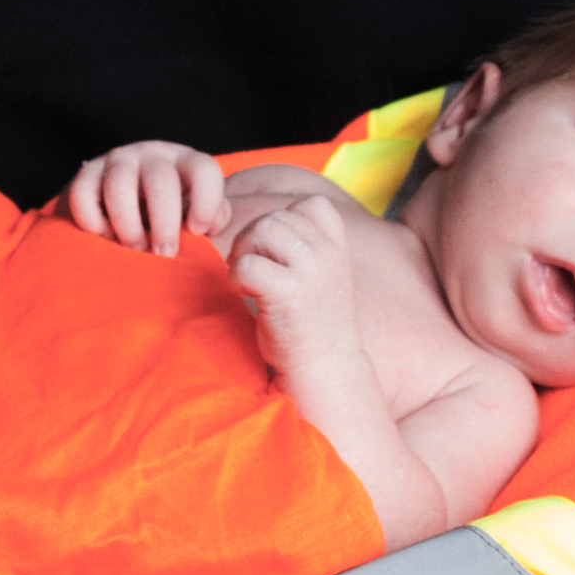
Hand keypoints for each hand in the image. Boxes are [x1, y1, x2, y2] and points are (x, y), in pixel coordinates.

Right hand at [65, 141, 229, 256]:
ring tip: (133, 250)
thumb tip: (211, 226)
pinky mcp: (87, 173)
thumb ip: (212, 219)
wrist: (123, 206)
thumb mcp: (194, 215)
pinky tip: (105, 236)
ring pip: (119, 186)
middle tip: (163, 256)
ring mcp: (118, 160)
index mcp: (186, 163)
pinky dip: (93, 222)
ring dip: (128, 226)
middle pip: (160, 182)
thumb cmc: (168, 217)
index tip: (197, 231)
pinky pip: (83, 195)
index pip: (204, 170)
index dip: (205, 203)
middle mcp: (153, 155)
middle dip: (163, 226)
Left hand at [227, 195, 356, 369]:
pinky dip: (236, 275)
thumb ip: (304, 248)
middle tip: (248, 269)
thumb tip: (259, 228)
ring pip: (260, 231)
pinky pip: (247, 264)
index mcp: (338, 247)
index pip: (312, 205)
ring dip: (242, 253)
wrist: (325, 369)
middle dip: (251, 240)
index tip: (274, 251)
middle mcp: (327, 254)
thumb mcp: (322, 277)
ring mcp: (310, 271)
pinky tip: (243, 292)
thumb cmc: (313, 326)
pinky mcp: (288, 293)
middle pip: (274, 218)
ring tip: (245, 280)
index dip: (283, 220)